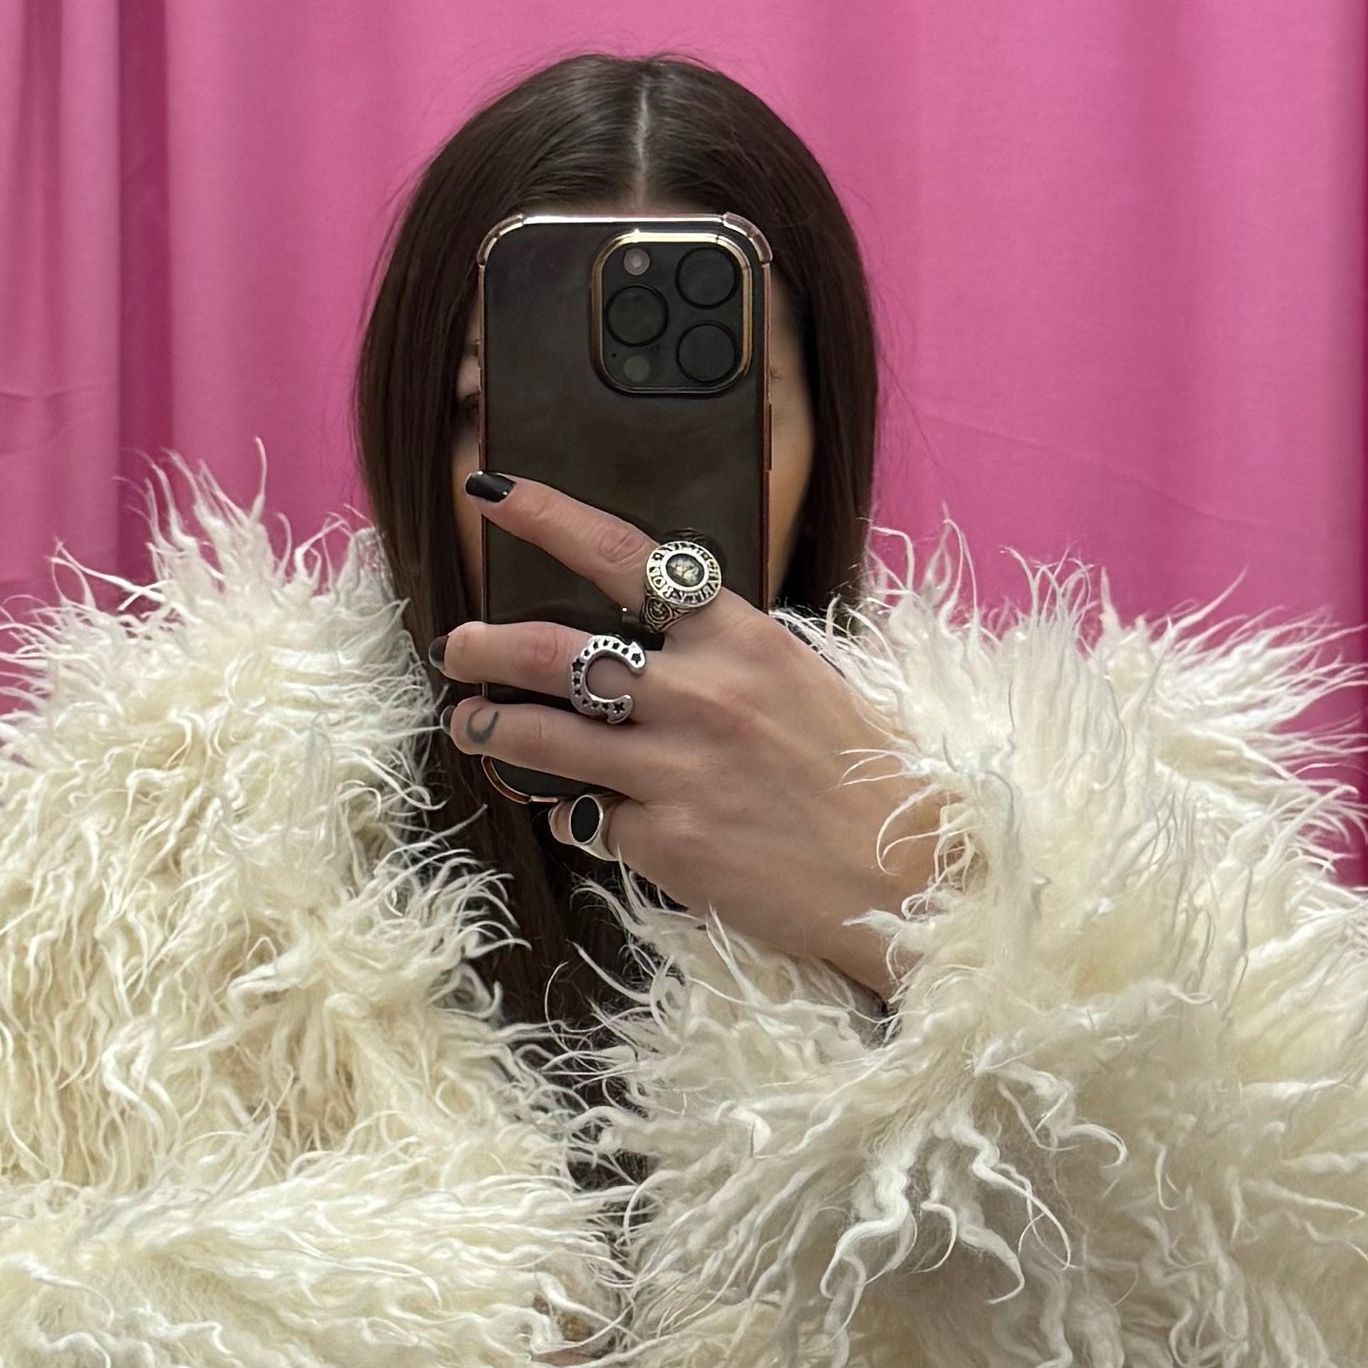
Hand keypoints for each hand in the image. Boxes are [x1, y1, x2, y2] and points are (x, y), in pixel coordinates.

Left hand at [441, 477, 946, 993]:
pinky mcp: (668, 842)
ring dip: (488, 729)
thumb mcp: (797, 680)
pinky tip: (590, 819)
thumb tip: (636, 648)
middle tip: (456, 648)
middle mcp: (702, 694)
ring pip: (540, 738)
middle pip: (552, 651)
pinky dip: (579, 817)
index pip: (626, 558)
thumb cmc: (860, 772)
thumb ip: (717, 656)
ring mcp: (680, 770)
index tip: (490, 494)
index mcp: (739, 637)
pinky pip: (590, 819)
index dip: (548, 518)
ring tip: (471, 727)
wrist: (911, 872)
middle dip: (482, 646)